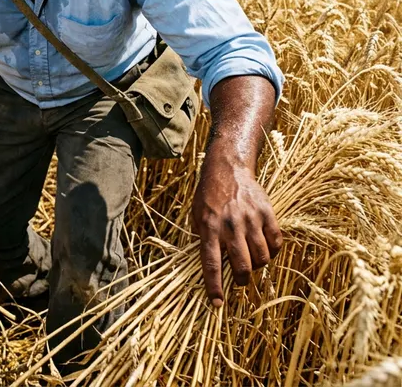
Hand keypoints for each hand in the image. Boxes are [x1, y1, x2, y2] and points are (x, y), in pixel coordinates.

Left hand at [191, 148, 282, 306]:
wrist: (227, 167)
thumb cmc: (208, 195)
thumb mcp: (196, 215)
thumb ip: (203, 239)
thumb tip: (211, 267)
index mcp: (209, 227)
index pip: (212, 264)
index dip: (215, 286)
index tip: (217, 303)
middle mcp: (230, 225)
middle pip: (242, 266)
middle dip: (242, 280)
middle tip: (240, 280)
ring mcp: (250, 218)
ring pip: (262, 258)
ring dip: (258, 266)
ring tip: (251, 260)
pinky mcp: (267, 212)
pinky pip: (276, 242)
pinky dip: (272, 251)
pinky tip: (264, 247)